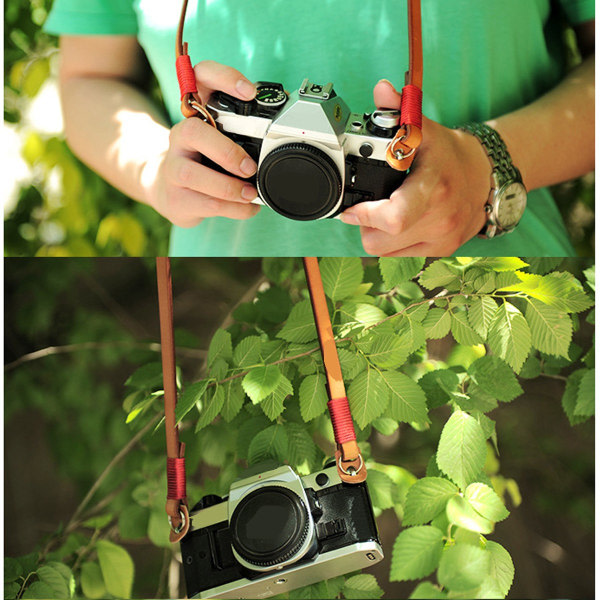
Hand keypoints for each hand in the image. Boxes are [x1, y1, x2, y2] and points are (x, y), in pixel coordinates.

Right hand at [144, 61, 260, 227]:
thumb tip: (284, 131)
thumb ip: (245, 133)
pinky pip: (204, 203)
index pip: (201, 78)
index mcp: (196, 114)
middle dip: (225, 151)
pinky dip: (232, 209)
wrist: (170, 191)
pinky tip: (247, 208)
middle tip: (249, 168)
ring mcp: (173, 167)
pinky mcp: (175, 196)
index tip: (250, 93)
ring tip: (250, 194)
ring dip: (228, 187)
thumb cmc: (204, 163)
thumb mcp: (222, 141)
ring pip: (192, 174)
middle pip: (192, 132)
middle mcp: (180, 136)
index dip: (224, 78)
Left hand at [340, 80, 490, 255]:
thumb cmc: (448, 154)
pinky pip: (401, 255)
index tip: (350, 208)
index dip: (364, 216)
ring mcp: (443, 238)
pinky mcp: (443, 249)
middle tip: (368, 206)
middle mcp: (441, 218)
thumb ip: (400, 111)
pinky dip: (393, 242)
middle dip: (365, 225)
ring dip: (378, 235)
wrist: (486, 176)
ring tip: (384, 212)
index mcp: (434, 187)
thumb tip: (382, 90)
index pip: (392, 218)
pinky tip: (400, 223)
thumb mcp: (426, 128)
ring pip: (386, 251)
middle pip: (378, 241)